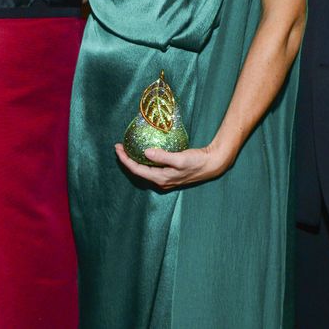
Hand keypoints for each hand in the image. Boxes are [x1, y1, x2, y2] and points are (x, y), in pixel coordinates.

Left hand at [113, 142, 229, 190]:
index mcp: (161, 178)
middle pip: (138, 171)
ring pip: (144, 171)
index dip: (125, 160)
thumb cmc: (196, 161)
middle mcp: (161, 181)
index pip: (137, 170)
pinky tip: (143, 153)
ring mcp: (165, 179)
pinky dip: (143, 161)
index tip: (118, 148)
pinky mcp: (169, 174)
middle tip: (119, 147)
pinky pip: (150, 169)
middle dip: (127, 160)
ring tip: (127, 150)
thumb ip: (162, 156)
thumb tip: (146, 152)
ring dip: (134, 160)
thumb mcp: (179, 158)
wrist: (211, 165)